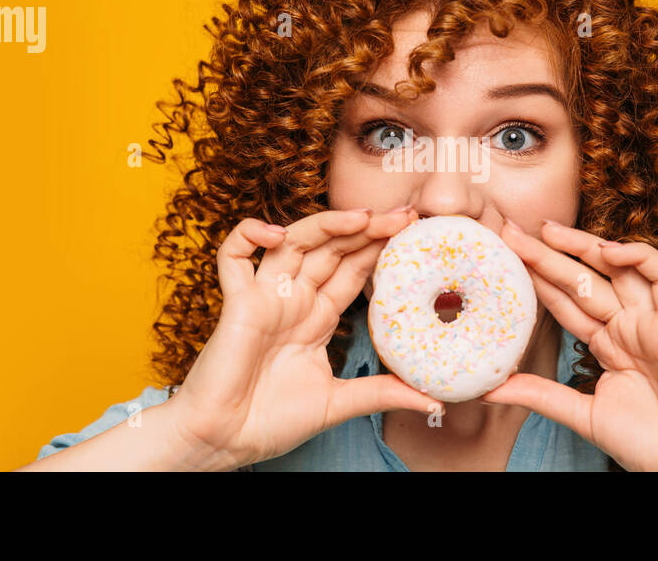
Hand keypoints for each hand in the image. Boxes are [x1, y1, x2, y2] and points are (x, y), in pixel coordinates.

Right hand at [167, 206, 440, 469]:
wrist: (224, 442)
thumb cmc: (270, 423)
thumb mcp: (338, 403)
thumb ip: (382, 393)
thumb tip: (433, 398)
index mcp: (317, 317)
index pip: (353, 270)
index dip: (380, 248)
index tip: (416, 234)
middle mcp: (293, 300)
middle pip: (332, 248)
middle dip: (367, 229)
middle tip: (406, 215)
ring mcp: (264, 297)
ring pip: (294, 241)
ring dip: (327, 224)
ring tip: (365, 216)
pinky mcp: (236, 303)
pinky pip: (233, 256)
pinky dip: (248, 235)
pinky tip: (275, 234)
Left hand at [492, 218, 657, 470]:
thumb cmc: (651, 445)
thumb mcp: (582, 414)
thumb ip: (539, 395)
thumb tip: (488, 387)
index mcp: (610, 345)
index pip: (566, 302)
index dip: (537, 278)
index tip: (504, 258)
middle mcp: (630, 328)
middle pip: (583, 280)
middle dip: (548, 254)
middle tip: (511, 230)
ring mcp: (654, 323)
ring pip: (619, 270)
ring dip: (585, 246)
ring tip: (547, 230)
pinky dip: (641, 258)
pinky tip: (608, 250)